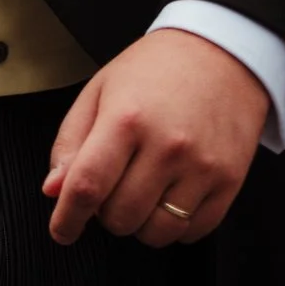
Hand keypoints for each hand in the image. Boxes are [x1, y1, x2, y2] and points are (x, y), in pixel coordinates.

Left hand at [44, 28, 267, 246]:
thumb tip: (54, 191)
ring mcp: (203, 166)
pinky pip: (194, 231)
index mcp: (126, 120)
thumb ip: (71, 143)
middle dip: (103, 214)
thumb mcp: (99, 92)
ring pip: (157, 231)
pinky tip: (166, 200)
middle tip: (109, 189)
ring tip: (137, 194)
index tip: (61, 232)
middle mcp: (167, 147)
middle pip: (120, 215)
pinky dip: (173, 228)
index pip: (87, 186)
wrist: (222, 54)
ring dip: (138, 225)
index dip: (67, 217)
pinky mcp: (231, 181)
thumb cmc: (152, 72)